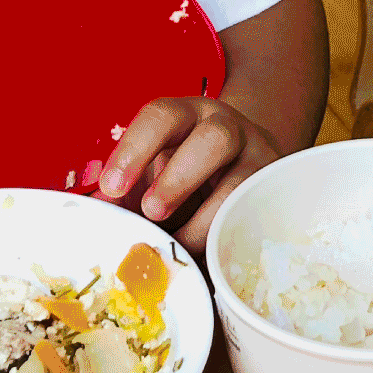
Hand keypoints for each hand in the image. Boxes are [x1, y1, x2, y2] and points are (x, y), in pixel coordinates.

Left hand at [94, 96, 282, 252]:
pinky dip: (230, 238)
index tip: (111, 187)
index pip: (162, 116)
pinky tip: (209, 256)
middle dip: (179, 178)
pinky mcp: (274, 190)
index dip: (135, 148)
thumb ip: (126, 191)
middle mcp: (227, 127)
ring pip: (242, 181)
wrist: (243, 164)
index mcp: (188, 116)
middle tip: (151, 212)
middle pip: (213, 139)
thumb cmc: (185, 172)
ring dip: (206, 218)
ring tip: (180, 243)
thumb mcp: (154, 169)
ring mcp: (258, 157)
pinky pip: (257, 215)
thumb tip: (98, 218)